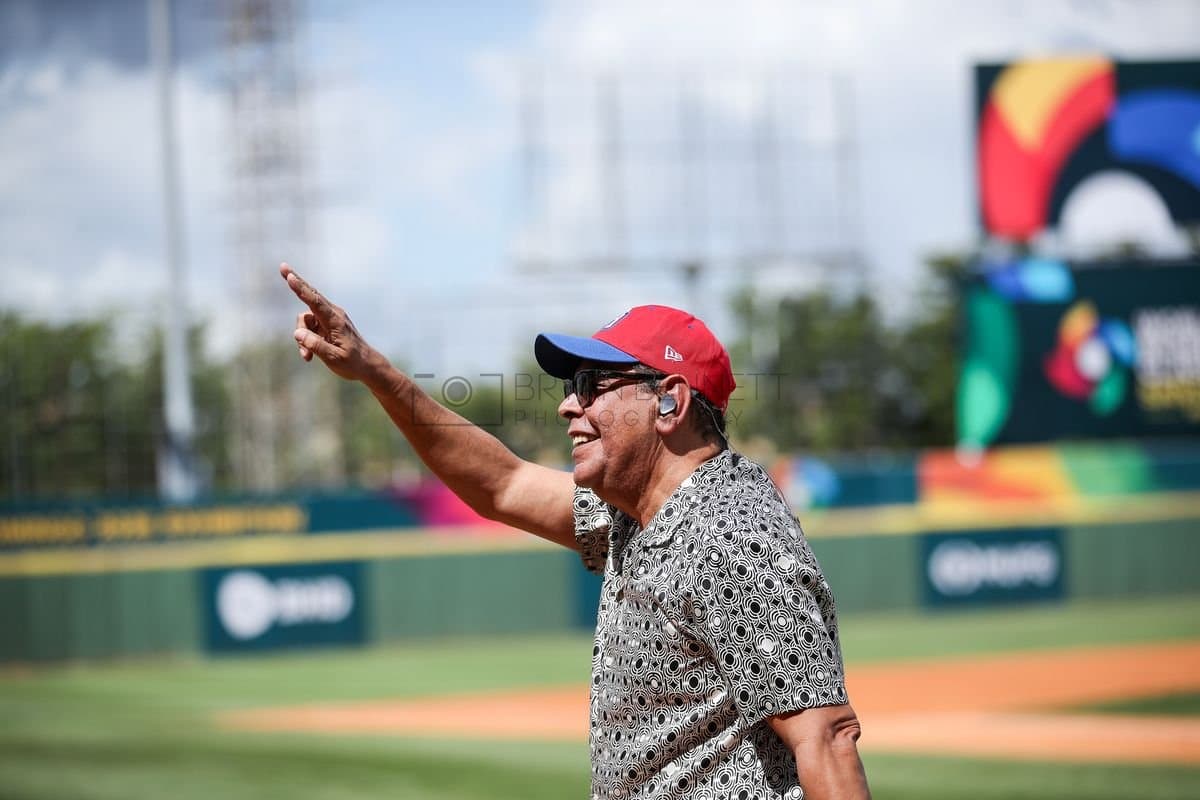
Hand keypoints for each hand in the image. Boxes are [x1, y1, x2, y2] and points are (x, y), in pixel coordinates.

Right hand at [280, 262, 376, 381]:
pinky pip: (309, 328)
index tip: (290, 277)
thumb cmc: (353, 362)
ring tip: (307, 357)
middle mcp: (332, 315)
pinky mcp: (326, 325)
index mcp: (335, 320)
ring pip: (305, 320)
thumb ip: (316, 346)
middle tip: (282, 266)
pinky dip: (306, 340)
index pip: (315, 302)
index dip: (301, 289)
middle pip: (310, 296)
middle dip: (296, 284)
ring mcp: (329, 319)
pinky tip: (309, 357)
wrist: (367, 366)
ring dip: (301, 337)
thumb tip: (297, 333)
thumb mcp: (334, 358)